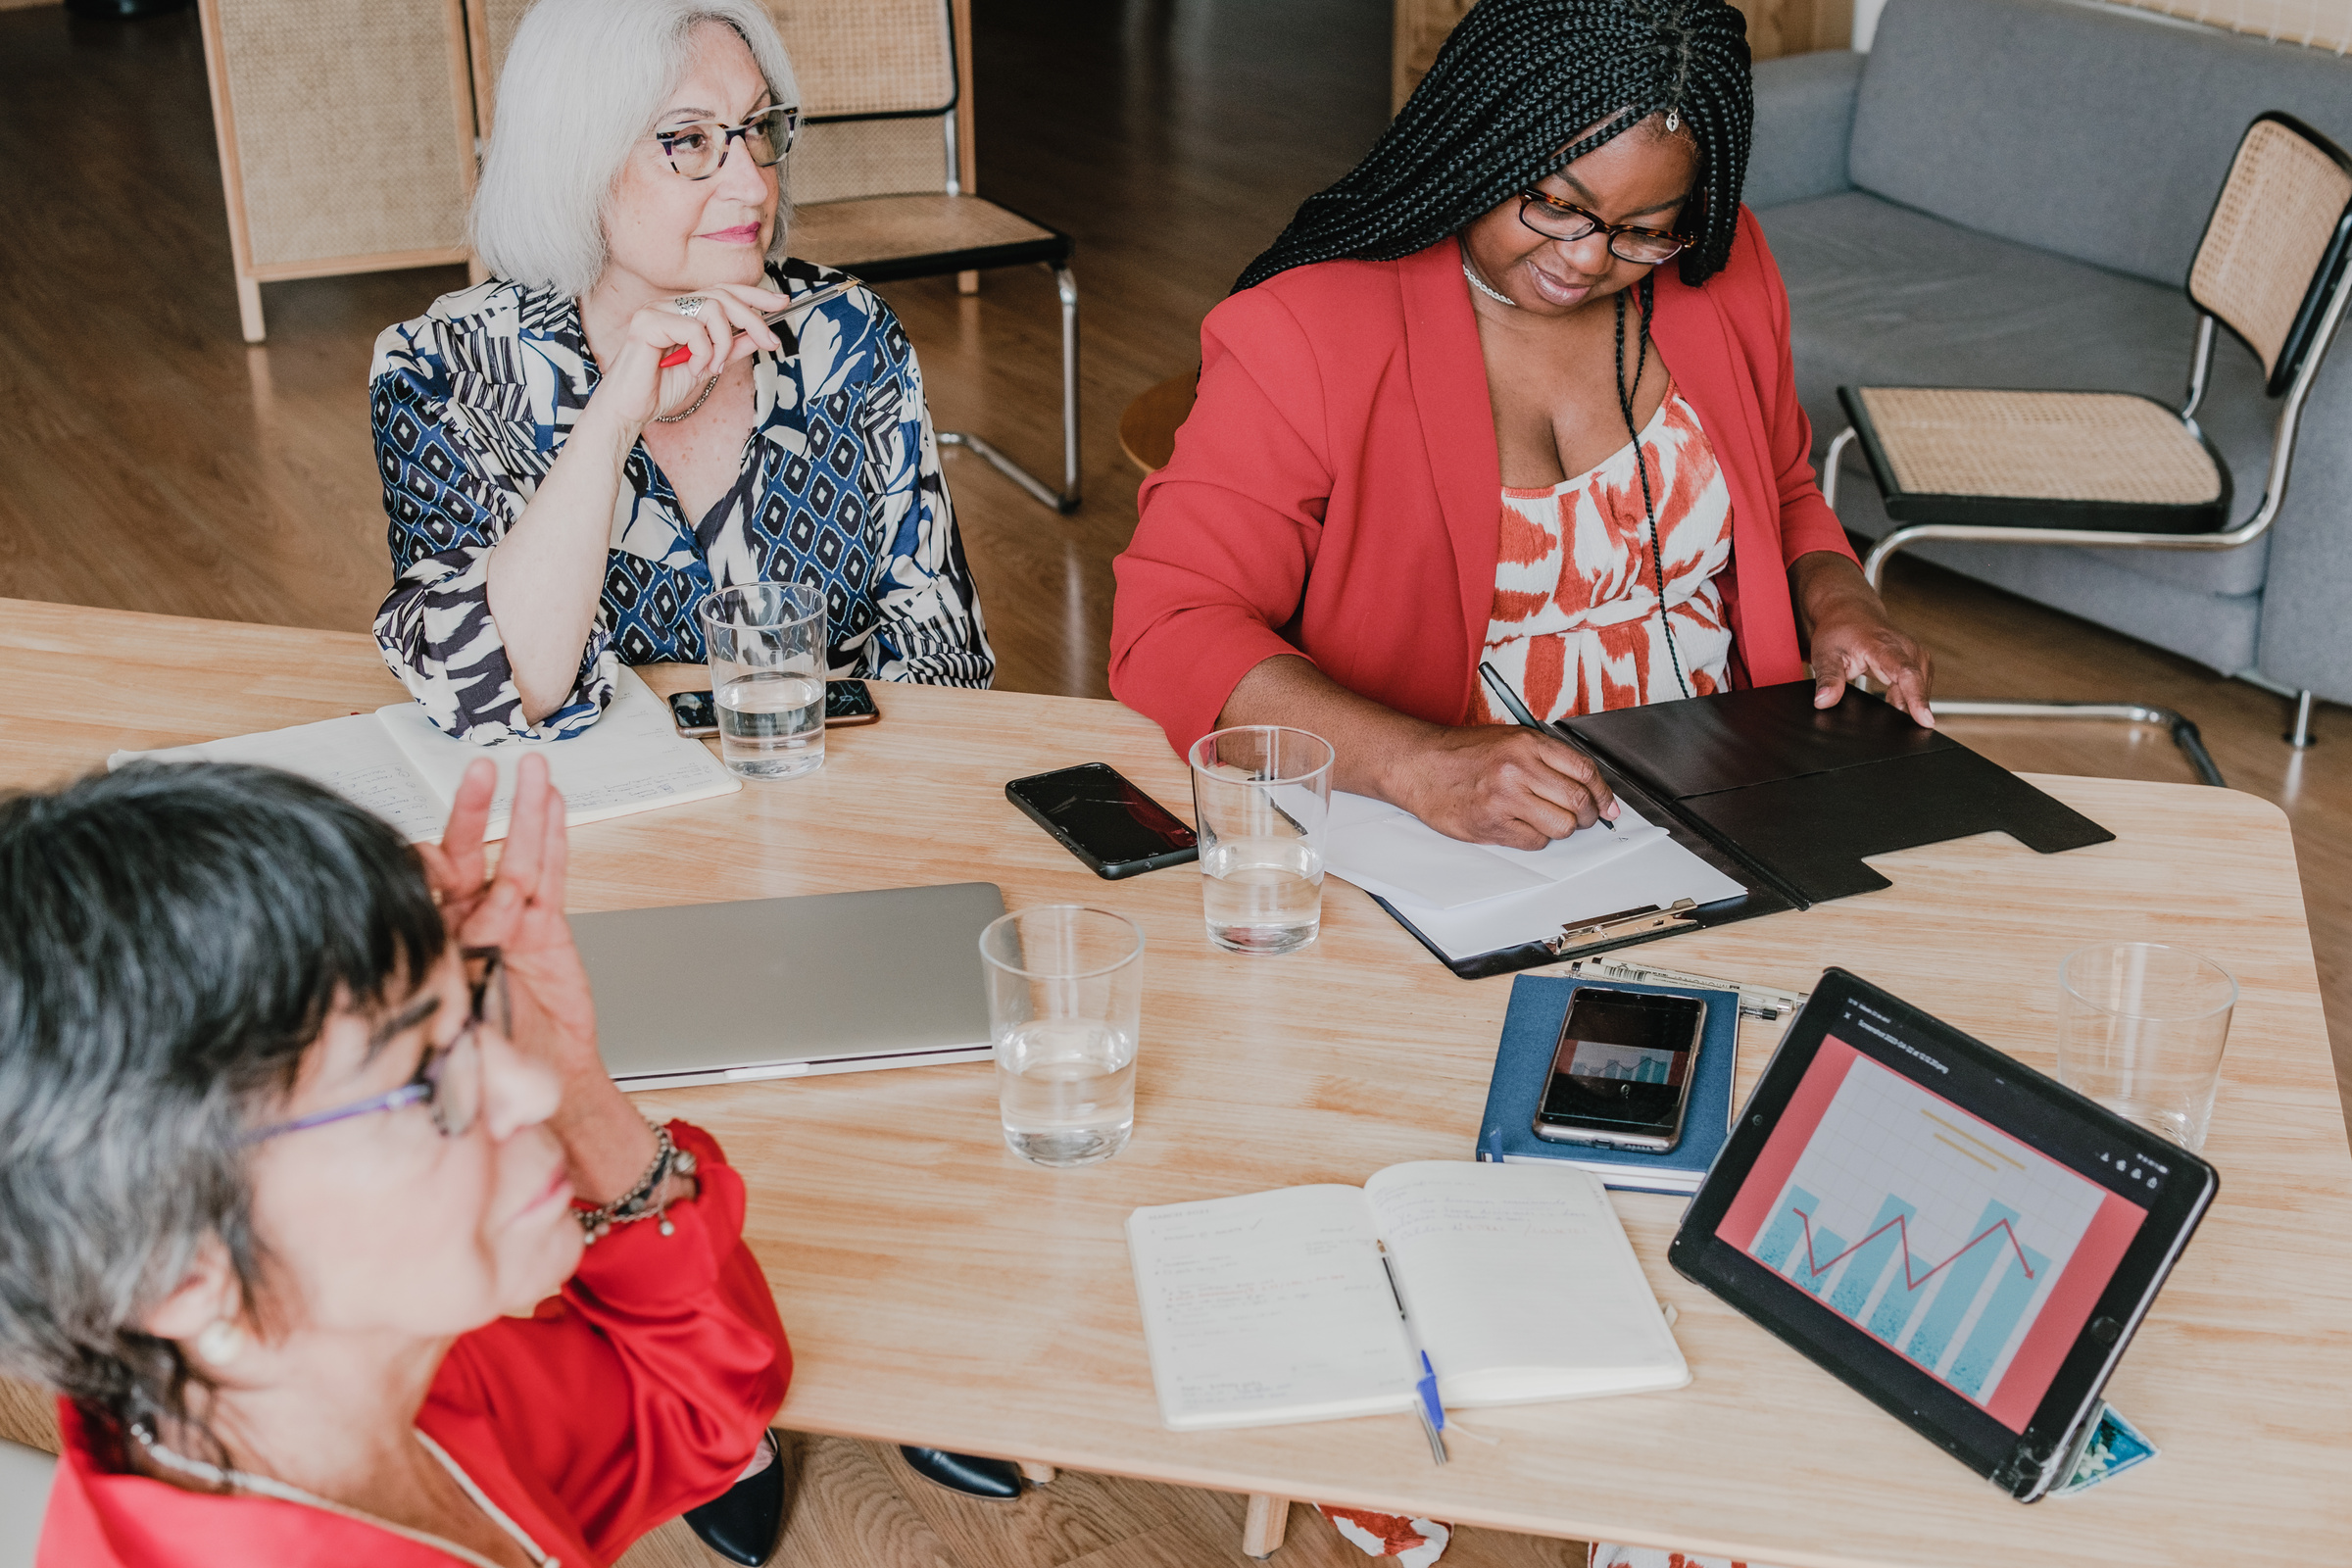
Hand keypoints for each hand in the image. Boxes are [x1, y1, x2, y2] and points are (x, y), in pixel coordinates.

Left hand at [416, 756, 601, 1099]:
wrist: (539, 1085)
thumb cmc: (483, 1068)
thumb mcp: (445, 1038)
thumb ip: (433, 1007)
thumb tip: (402, 986)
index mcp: (430, 946)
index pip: (419, 888)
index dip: (423, 866)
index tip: (426, 858)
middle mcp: (466, 927)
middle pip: (466, 856)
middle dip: (473, 811)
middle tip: (478, 773)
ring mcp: (508, 925)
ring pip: (515, 856)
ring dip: (524, 810)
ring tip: (529, 769)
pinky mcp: (546, 930)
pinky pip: (551, 877)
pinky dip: (554, 839)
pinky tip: (553, 805)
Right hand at [595, 282, 786, 430]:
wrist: (632, 410)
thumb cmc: (661, 388)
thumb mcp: (708, 366)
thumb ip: (731, 348)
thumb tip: (760, 334)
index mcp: (682, 311)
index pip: (722, 291)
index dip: (754, 294)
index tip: (781, 302)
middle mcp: (669, 304)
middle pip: (722, 295)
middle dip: (753, 319)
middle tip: (771, 342)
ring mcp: (656, 310)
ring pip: (711, 309)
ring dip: (724, 342)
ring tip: (714, 367)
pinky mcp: (647, 322)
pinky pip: (693, 328)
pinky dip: (703, 352)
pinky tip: (692, 368)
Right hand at [1387, 725, 1619, 849]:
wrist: (1419, 765)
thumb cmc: (1463, 753)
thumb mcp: (1509, 739)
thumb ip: (1547, 758)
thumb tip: (1587, 786)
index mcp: (1527, 743)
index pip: (1584, 770)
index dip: (1603, 793)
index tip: (1608, 805)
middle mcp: (1518, 769)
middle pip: (1578, 801)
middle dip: (1590, 816)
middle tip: (1587, 818)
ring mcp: (1504, 798)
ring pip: (1562, 826)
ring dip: (1564, 829)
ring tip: (1551, 821)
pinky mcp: (1491, 824)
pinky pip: (1535, 841)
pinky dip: (1537, 838)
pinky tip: (1525, 826)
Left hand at [1793, 552, 1935, 726]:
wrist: (1850, 612)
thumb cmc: (1838, 632)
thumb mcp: (1825, 654)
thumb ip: (1827, 679)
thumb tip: (1823, 702)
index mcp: (1883, 645)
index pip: (1906, 673)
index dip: (1917, 698)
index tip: (1924, 719)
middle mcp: (1905, 647)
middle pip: (1918, 684)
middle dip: (1913, 708)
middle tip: (1898, 730)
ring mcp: (1915, 652)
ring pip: (1922, 686)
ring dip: (1911, 703)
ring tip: (1891, 716)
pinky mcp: (1918, 659)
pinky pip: (1921, 684)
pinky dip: (1912, 697)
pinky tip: (1897, 706)